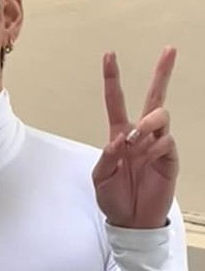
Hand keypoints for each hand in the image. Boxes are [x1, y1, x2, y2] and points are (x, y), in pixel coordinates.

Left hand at [92, 47, 177, 229]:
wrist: (131, 220)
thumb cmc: (113, 196)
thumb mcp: (100, 177)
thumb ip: (107, 157)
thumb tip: (120, 139)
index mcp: (119, 132)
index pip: (116, 99)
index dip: (113, 77)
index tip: (109, 54)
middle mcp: (140, 133)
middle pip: (153, 97)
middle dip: (162, 73)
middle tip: (169, 50)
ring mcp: (156, 143)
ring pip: (160, 115)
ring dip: (147, 123)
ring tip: (137, 138)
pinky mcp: (169, 157)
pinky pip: (166, 141)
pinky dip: (154, 147)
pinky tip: (147, 158)